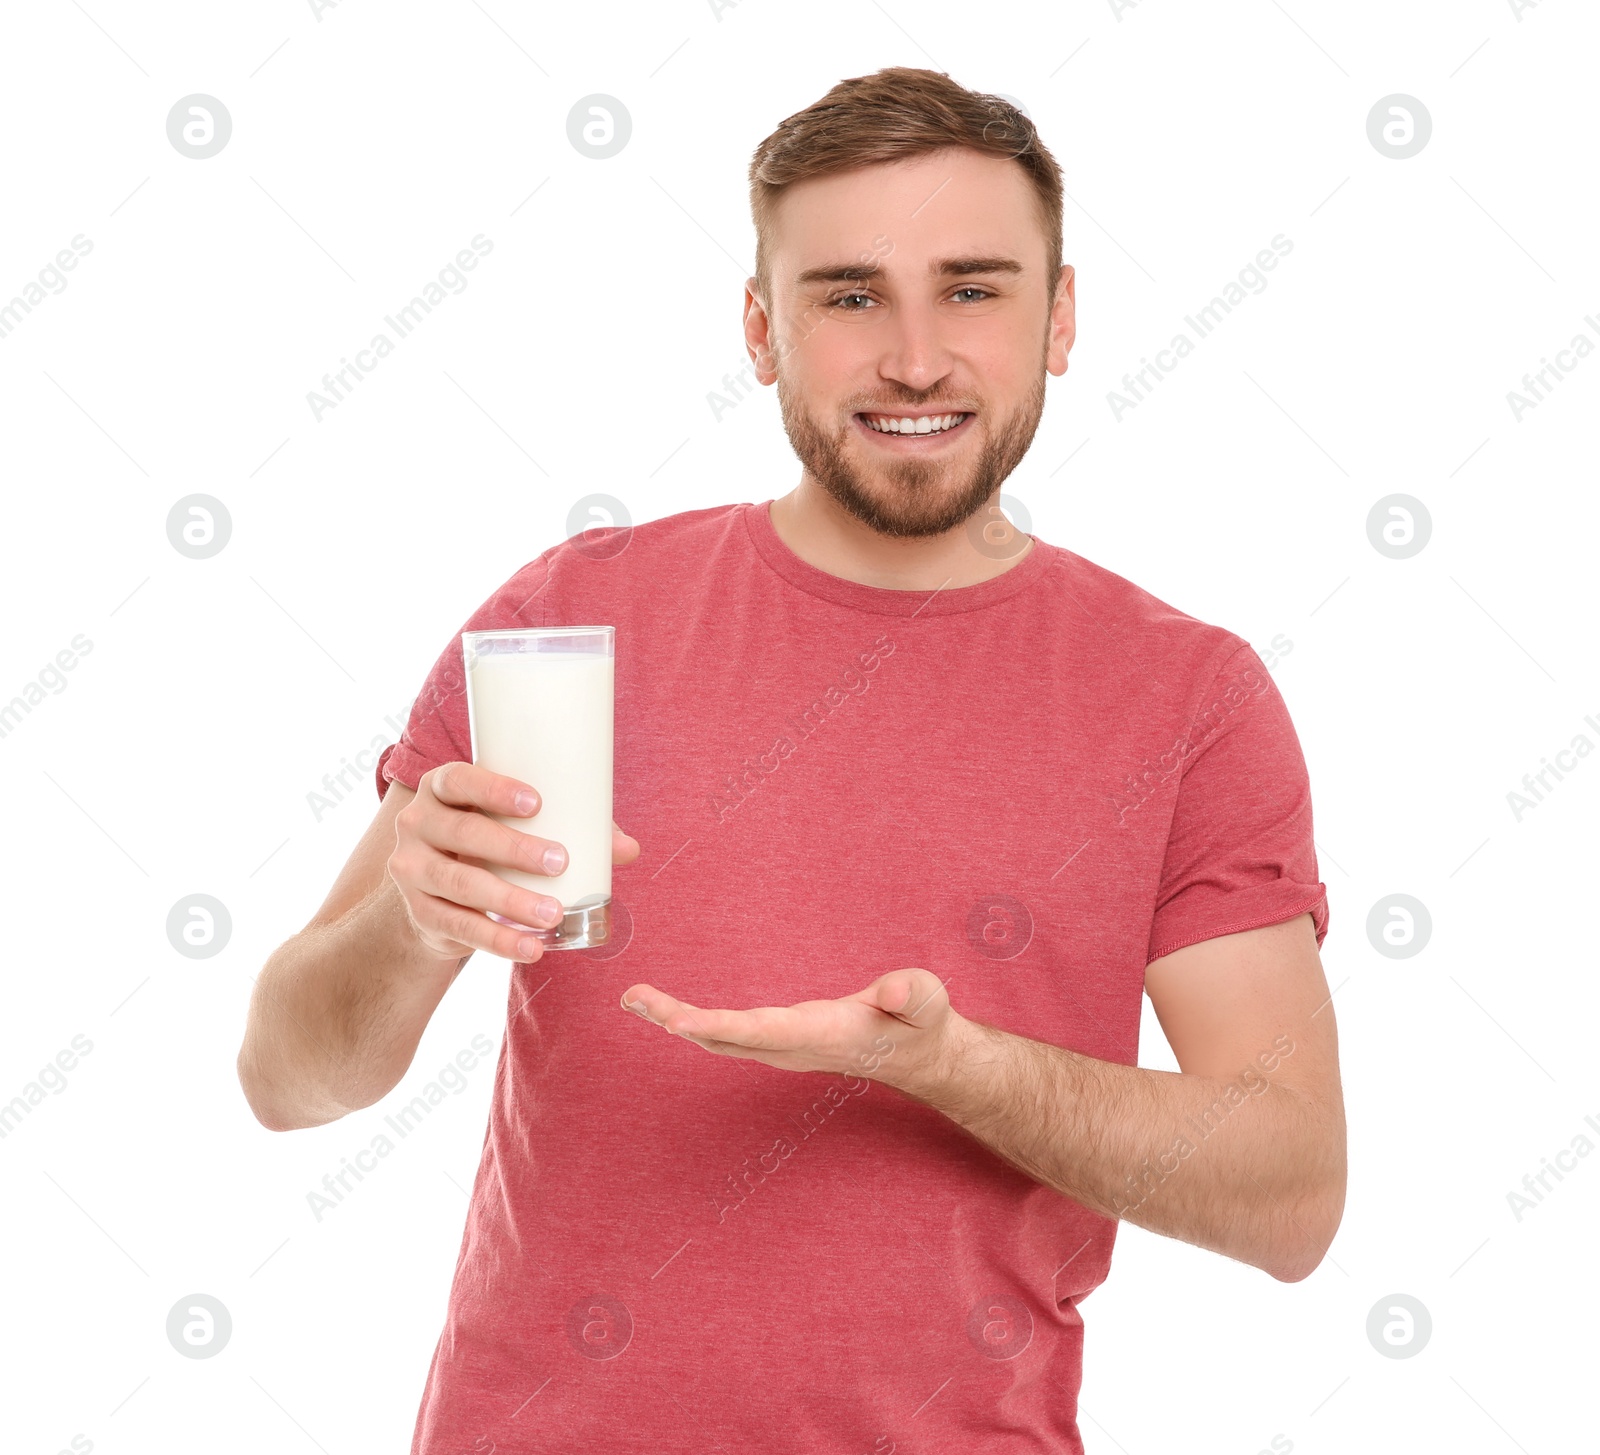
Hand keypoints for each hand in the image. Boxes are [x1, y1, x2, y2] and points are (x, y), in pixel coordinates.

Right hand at [389, 761, 639, 963]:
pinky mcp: (421, 913)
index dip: (493, 788)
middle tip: (560, 862)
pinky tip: (531, 948)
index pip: (458, 780)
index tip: (537, 802)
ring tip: (553, 913)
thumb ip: (570, 826)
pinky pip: (458, 927)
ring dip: (510, 900)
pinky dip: (498, 941)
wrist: (436, 892)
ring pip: (460, 883)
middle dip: (514, 848)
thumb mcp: (515, 825)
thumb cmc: (490, 841)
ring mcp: (412, 870)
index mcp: (441, 789)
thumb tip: (628, 848)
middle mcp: (418, 824)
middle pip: (463, 833)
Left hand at [618, 967, 964, 1094]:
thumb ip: (912, 994)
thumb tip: (893, 990)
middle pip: (725, 1038)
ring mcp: (783, 1047)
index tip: (677, 1021)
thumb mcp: (927, 1000)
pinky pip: (727, 1035)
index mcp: (823, 1033)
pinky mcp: (778, 1041)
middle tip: (635, 997)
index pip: (763, 1030)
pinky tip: (669, 1011)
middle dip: (677, 1019)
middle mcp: (794, 1047)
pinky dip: (693, 1022)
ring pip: (720, 1039)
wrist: (918, 1055)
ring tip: (636, 999)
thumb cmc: (920, 1022)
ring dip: (676, 1021)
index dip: (718, 1024)